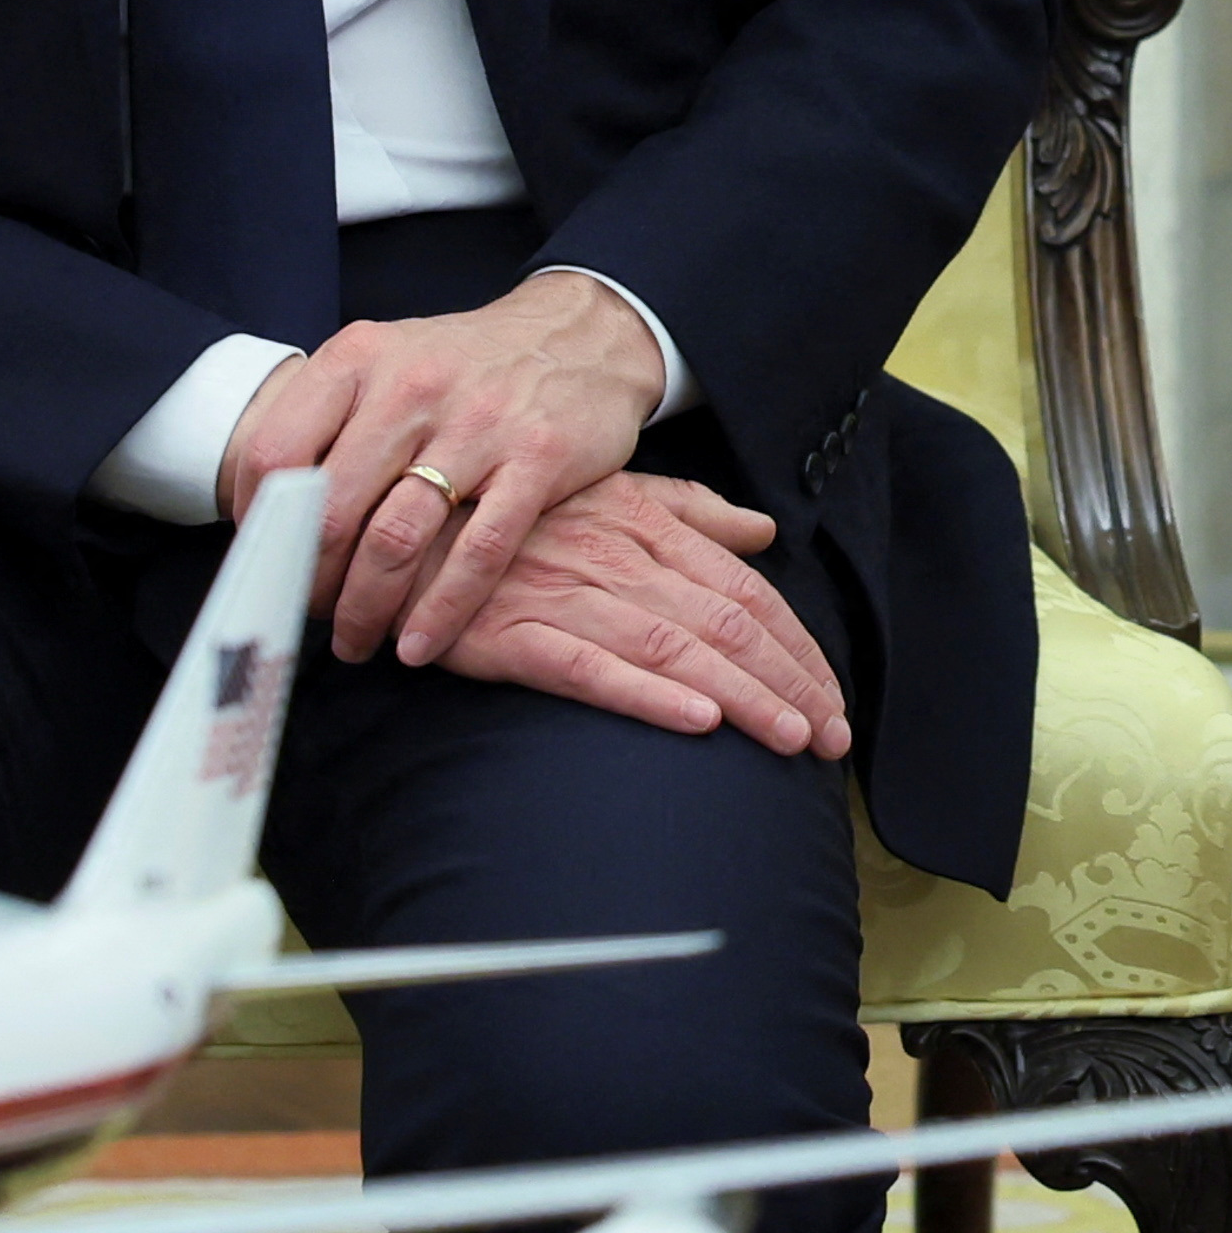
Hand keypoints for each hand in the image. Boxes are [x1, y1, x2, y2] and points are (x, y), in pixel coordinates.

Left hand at [221, 270, 671, 663]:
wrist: (582, 335)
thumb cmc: (467, 364)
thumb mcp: (388, 360)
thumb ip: (332, 420)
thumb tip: (269, 509)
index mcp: (360, 360)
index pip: (275, 454)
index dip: (257, 522)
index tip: (266, 558)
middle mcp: (412, 387)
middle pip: (332, 510)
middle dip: (312, 582)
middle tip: (312, 614)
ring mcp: (479, 424)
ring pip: (397, 538)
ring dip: (366, 608)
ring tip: (357, 640)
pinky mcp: (538, 458)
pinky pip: (479, 551)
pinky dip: (443, 610)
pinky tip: (419, 645)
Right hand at [432, 471, 849, 756]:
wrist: (398, 519)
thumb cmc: (511, 513)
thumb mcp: (607, 491)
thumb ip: (689, 512)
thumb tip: (762, 529)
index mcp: (646, 526)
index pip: (746, 592)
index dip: (797, 647)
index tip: (833, 695)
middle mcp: (616, 559)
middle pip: (727, 624)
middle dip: (790, 683)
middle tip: (833, 738)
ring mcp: (565, 596)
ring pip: (677, 649)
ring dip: (745, 698)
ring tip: (794, 740)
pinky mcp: (512, 634)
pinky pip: (591, 668)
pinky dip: (649, 694)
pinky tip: (699, 722)